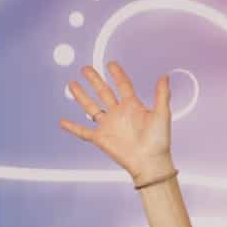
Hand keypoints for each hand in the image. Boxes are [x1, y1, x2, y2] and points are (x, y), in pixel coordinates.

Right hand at [58, 61, 174, 184]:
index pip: (123, 86)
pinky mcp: (100, 138)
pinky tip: (62, 122)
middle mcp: (118, 114)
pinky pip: (83, 132)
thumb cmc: (159, 141)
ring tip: (72, 84)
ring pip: (90, 107)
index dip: (117, 74)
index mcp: (133, 106)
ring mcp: (108, 125)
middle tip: (85, 68)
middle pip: (103, 92)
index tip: (111, 64)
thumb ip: (162, 94)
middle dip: (94, 80)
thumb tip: (165, 76)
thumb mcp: (162, 114)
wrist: (150, 162)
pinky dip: (72, 127)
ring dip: (81, 96)